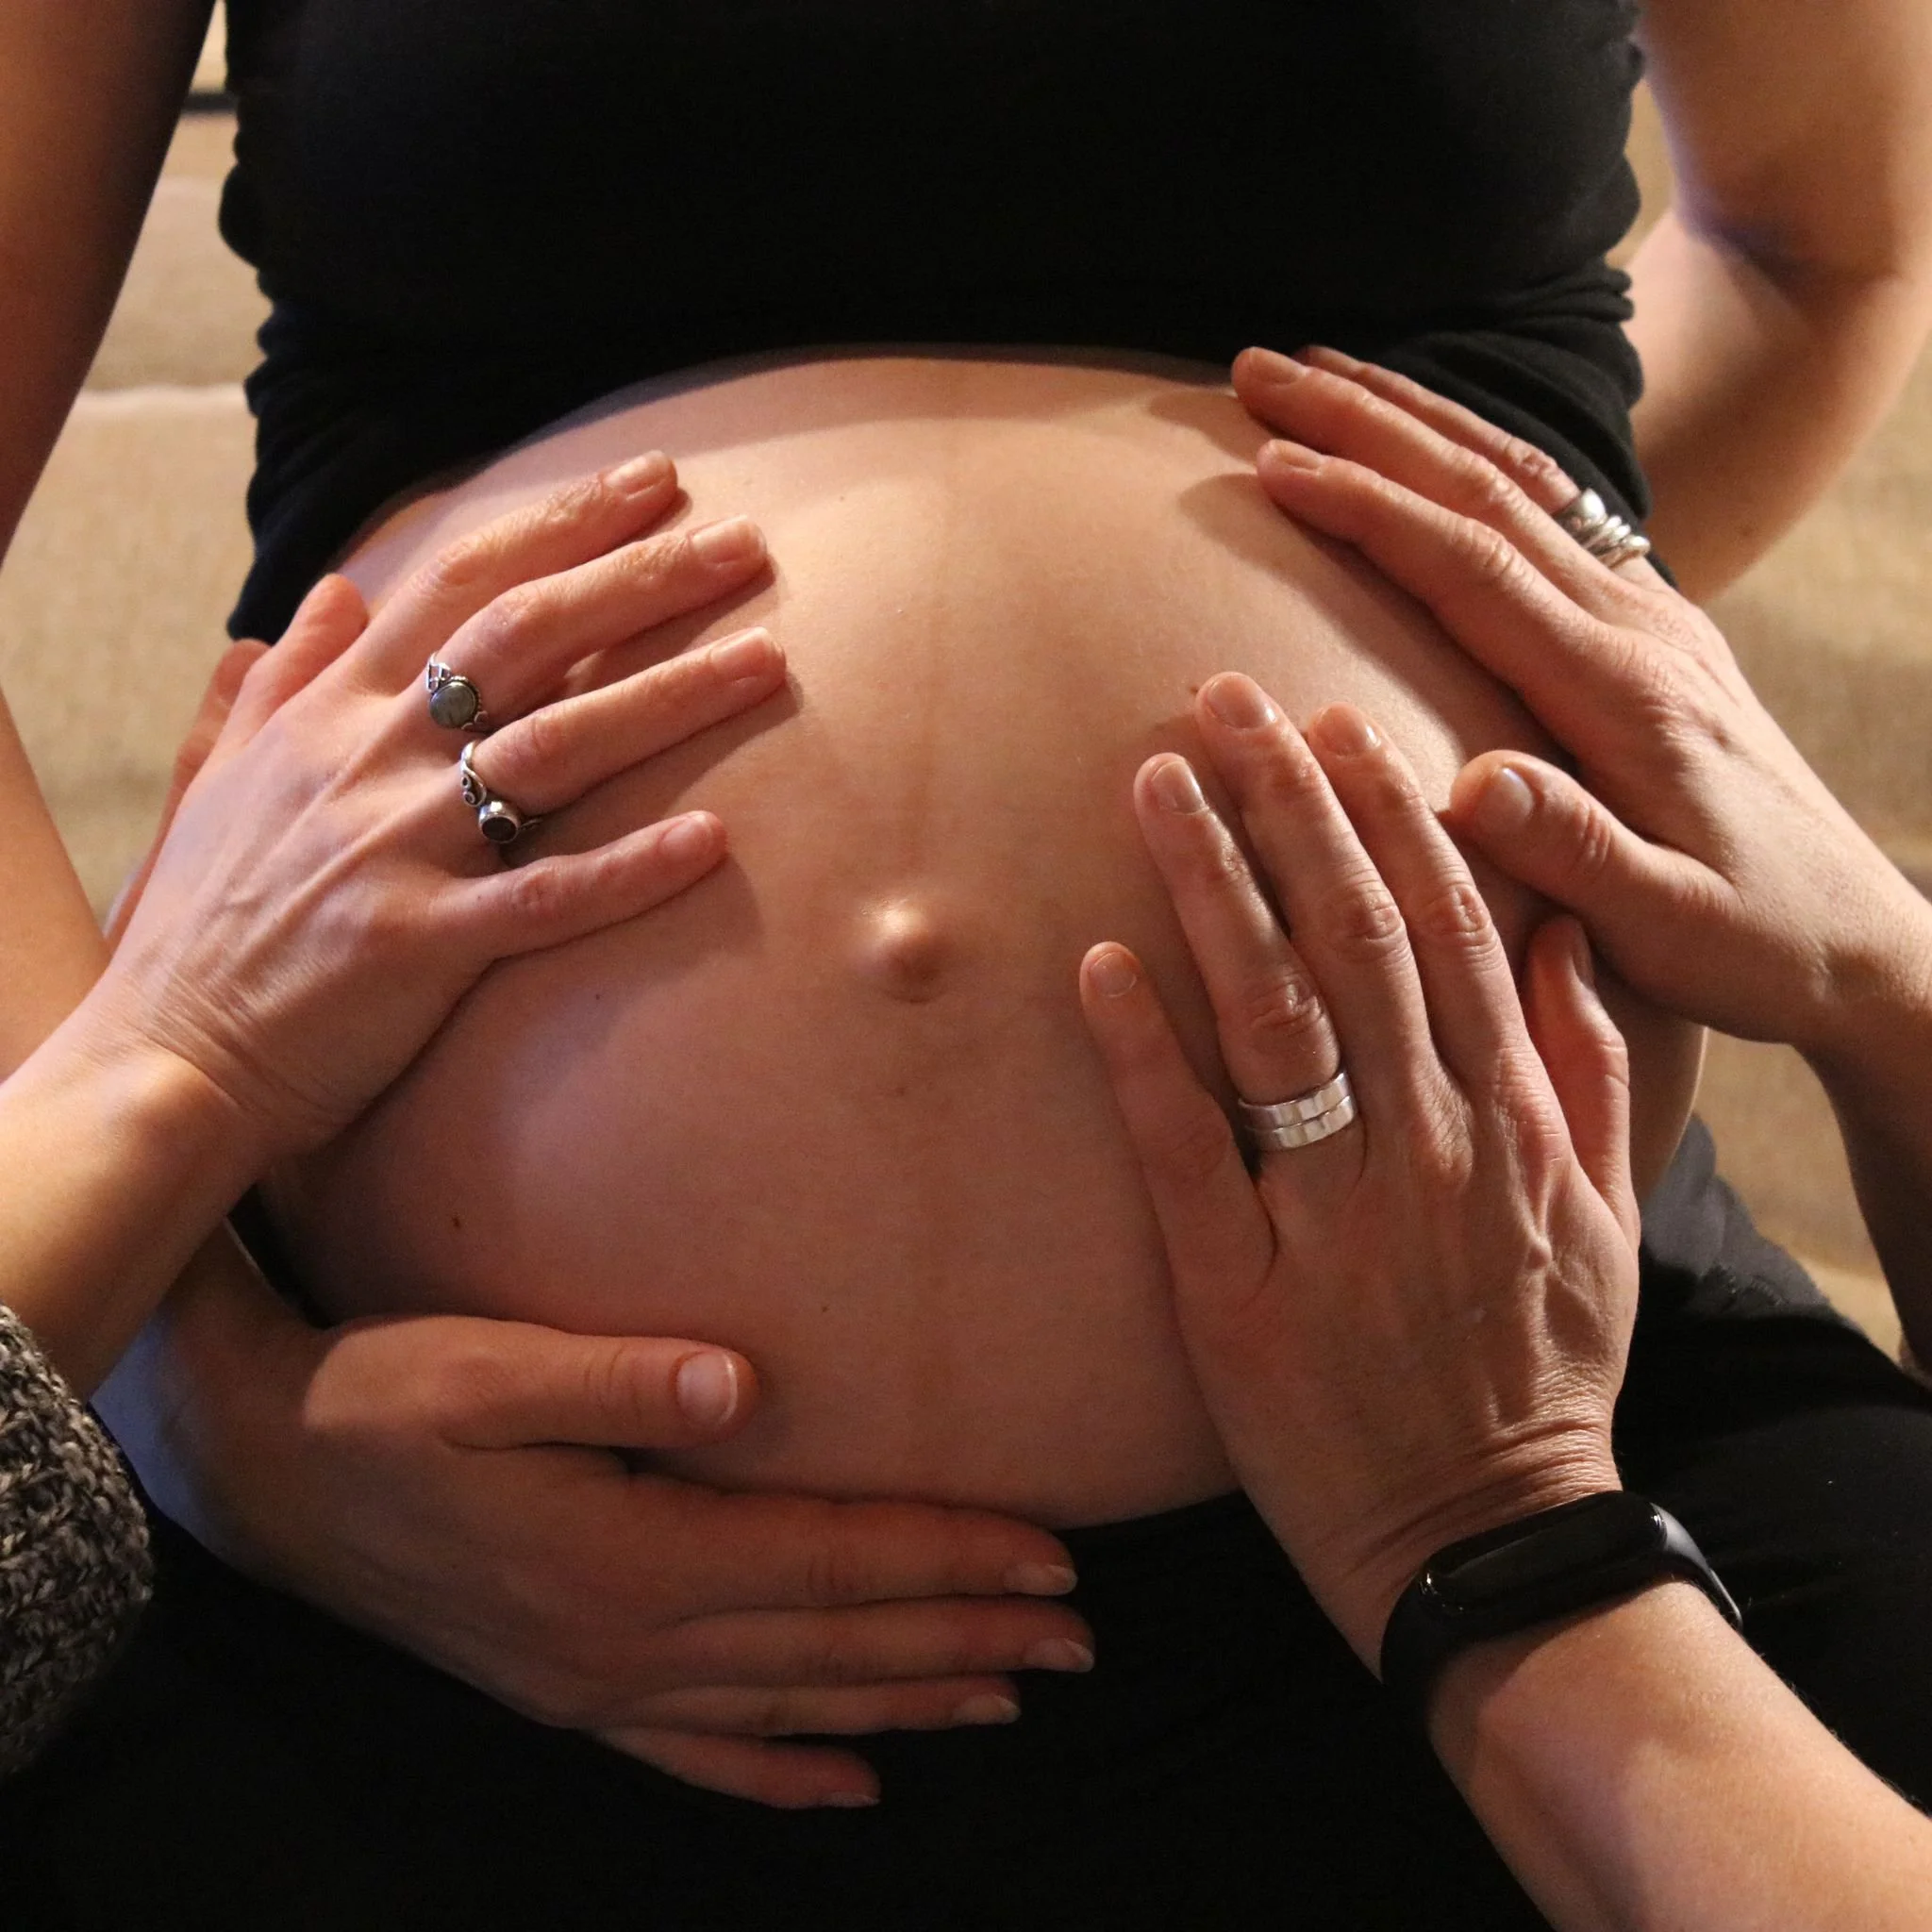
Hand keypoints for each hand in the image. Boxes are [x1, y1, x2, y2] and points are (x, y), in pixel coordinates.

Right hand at [92, 453, 783, 1160]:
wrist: (164, 1056)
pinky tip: (715, 841)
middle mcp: (370, 758)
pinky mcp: (420, 944)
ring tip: (771, 660)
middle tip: (748, 543)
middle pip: (526, 638)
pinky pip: (545, 898)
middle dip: (642, 579)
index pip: (461, 582)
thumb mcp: (226, 774)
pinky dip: (630, 869)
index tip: (654, 480)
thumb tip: (332, 589)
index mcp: (331, 711)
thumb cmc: (205, 920)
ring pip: (555, 748)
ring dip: (670, 697)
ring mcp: (397, 847)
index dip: (564, 524)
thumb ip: (284, 678)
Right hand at [114, 1273, 1091, 1810]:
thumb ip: (618, 1381)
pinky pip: (697, 1753)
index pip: (829, 1560)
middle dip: (962, 1638)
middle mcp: (626, 1642)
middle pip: (832, 1643)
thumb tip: (749, 1384)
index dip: (945, 1557)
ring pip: (788, 1705)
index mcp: (627, 1557)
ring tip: (1004, 1698)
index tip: (1051, 1559)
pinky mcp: (565, 1693)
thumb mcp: (482, 1371)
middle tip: (1078, 1641)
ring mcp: (595, 1684)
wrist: (264, 1473)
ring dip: (904, 1699)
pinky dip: (783, 1772)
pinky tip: (849, 1786)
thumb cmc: (379, 1399)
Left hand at [1080, 675, 1636, 1664]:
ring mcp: (1330, 1220)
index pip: (1447, 930)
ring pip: (1271, 1019)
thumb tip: (1557, 943)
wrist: (1485, 1536)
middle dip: (1288, 807)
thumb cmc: (1542, 1373)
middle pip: (1353, 941)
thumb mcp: (1607, 1221)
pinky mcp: (1238, 1295)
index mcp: (1510, 1122)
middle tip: (1223, 698)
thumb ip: (1590, 1074)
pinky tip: (1097, 961)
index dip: (1388, 817)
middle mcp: (1426, 1149)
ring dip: (1213, 887)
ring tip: (1158, 780)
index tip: (1335, 727)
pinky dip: (1143, 1053)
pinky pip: (1186, 1154)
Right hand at [1230, 344, 1931, 1071]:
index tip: (1274, 467)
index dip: (1371, 510)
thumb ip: (1573, 853)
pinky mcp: (1652, 628)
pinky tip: (1425, 442)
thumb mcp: (1671, 927)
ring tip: (1318, 373)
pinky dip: (1469, 457)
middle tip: (1257, 373)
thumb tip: (1466, 784)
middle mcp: (1638, 628)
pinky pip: (1548, 512)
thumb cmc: (1755, 944)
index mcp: (1623, 693)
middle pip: (1485, 492)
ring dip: (1411, 419)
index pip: (1475, 568)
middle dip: (1364, 424)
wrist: (1862, 937)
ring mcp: (1650, 616)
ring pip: (1516, 483)